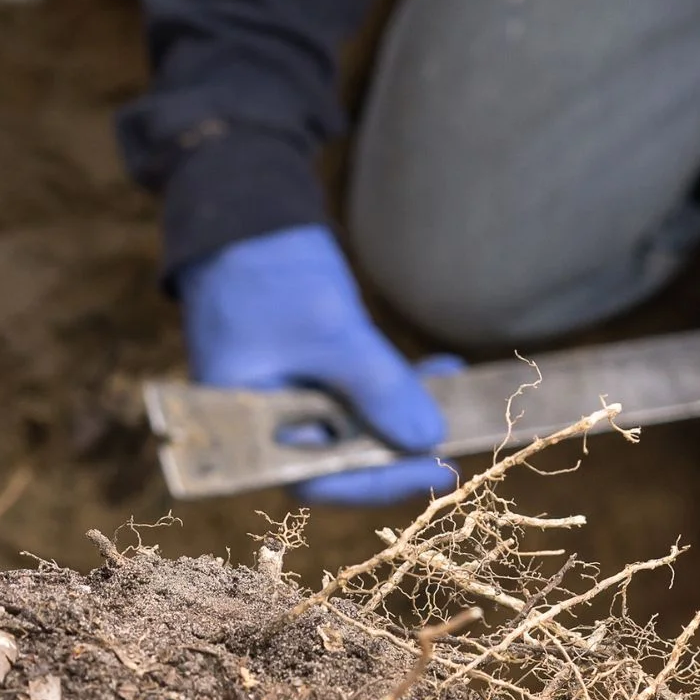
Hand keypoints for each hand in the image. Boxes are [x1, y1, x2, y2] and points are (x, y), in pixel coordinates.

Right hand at [176, 224, 458, 505]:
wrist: (245, 216)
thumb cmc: (270, 276)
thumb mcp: (330, 333)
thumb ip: (376, 388)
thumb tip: (427, 440)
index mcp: (247, 428)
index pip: (314, 479)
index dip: (376, 483)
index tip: (434, 470)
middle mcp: (268, 424)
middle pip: (339, 461)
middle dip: (399, 451)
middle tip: (454, 447)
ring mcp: (292, 399)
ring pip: (358, 427)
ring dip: (406, 415)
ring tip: (454, 397)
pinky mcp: (314, 374)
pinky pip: (360, 395)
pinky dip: (397, 386)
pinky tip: (441, 370)